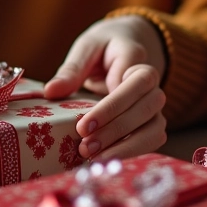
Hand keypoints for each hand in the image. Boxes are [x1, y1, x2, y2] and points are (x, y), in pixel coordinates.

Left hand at [44, 16, 166, 160]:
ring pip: (154, 129)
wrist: (126, 45)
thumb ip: (72, 69)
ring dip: (126, 147)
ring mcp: (155, 104)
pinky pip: (151, 140)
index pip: (133, 84)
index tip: (83, 126)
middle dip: (115, 131)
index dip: (111, 108)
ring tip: (94, 159)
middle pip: (146, 109)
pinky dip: (132, 153)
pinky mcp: (152, 121)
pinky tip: (107, 161)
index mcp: (136, 58)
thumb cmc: (104, 47)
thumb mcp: (86, 48)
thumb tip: (51, 91)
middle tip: (84, 146)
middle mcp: (153, 83)